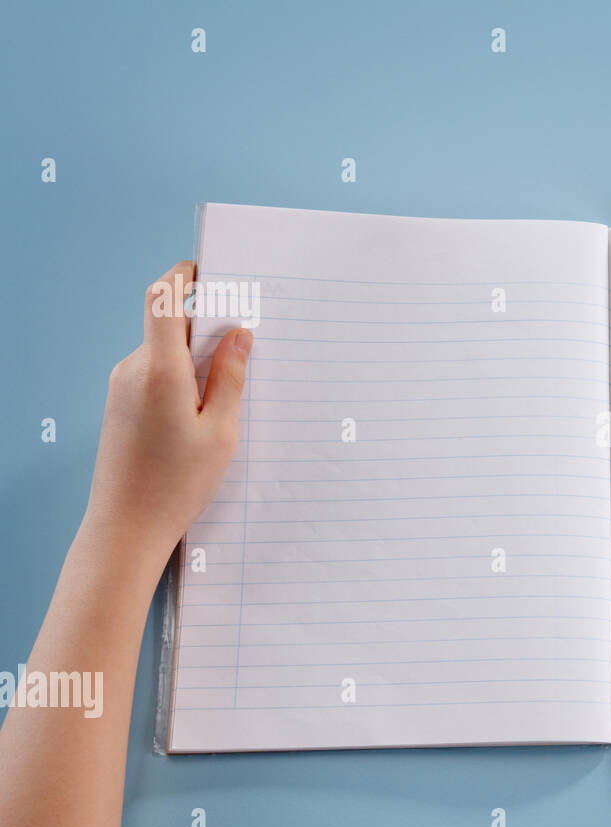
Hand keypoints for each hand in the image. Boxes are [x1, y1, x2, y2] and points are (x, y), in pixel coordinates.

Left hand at [82, 261, 251, 570]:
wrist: (126, 526)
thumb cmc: (177, 484)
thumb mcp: (221, 431)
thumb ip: (231, 376)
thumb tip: (239, 334)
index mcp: (159, 370)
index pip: (163, 301)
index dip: (183, 276)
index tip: (206, 269)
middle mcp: (133, 370)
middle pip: (169, 327)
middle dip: (206, 331)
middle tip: (245, 351)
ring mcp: (121, 387)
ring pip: (163, 353)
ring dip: (195, 361)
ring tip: (227, 399)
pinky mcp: (119, 404)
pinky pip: (154, 375)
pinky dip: (181, 380)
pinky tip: (203, 416)